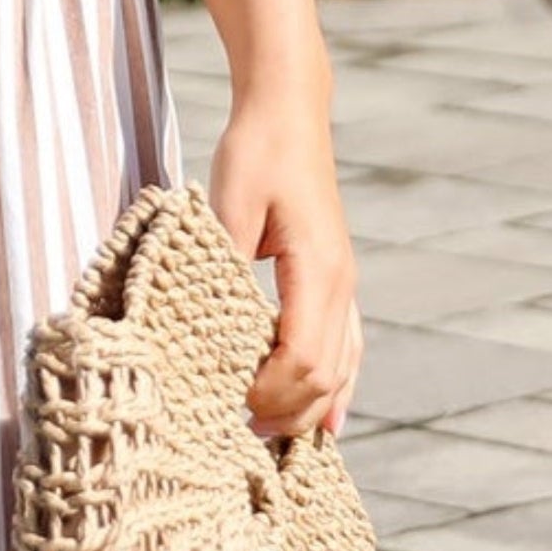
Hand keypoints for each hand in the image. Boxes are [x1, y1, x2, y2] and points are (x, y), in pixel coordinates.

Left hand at [206, 96, 363, 441]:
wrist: (289, 114)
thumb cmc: (255, 152)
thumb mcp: (226, 203)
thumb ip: (221, 262)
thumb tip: (204, 321)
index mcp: (318, 270)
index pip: (302, 357)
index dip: (268, 391)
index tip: (226, 401)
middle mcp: (341, 285)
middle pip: (327, 376)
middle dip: (286, 411)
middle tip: (237, 432)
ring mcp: (344, 285)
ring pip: (343, 368)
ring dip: (309, 408)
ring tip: (269, 436)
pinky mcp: (335, 282)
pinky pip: (347, 349)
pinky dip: (335, 388)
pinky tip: (325, 421)